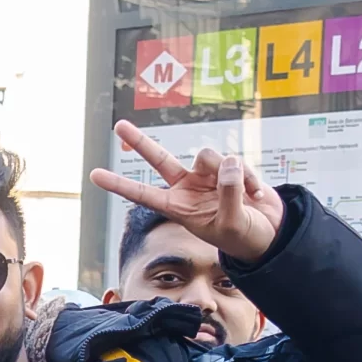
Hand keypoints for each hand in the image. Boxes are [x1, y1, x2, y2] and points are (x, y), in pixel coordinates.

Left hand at [92, 120, 283, 264]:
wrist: (268, 231)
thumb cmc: (243, 236)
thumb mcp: (232, 223)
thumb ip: (228, 192)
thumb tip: (228, 162)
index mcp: (178, 207)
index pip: (142, 194)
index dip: (119, 185)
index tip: (94, 175)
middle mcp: (188, 187)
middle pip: (159, 159)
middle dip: (139, 141)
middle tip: (118, 125)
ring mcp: (207, 175)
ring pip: (208, 156)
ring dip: (228, 172)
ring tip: (245, 195)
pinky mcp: (229, 167)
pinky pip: (236, 160)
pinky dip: (248, 176)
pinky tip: (255, 195)